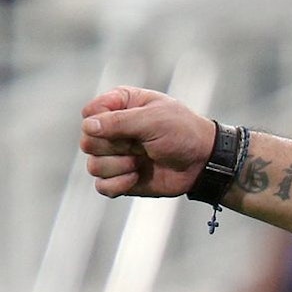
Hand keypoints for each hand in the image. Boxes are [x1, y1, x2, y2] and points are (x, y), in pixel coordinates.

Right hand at [79, 86, 215, 197]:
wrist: (203, 162)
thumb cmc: (184, 133)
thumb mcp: (154, 120)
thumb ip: (119, 121)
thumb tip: (88, 126)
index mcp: (122, 105)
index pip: (90, 113)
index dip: (103, 122)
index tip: (130, 124)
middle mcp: (115, 129)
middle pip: (88, 142)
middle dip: (115, 147)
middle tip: (141, 145)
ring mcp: (116, 155)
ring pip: (93, 165)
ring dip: (119, 166)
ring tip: (141, 161)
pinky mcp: (120, 177)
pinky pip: (101, 186)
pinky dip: (119, 184)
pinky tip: (136, 176)